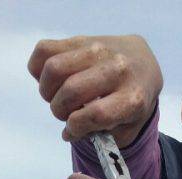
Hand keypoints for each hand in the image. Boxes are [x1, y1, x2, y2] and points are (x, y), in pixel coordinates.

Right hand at [27, 34, 162, 145]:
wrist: (143, 63)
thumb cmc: (132, 102)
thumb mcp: (128, 127)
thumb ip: (103, 137)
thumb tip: (69, 132)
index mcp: (132, 97)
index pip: (96, 113)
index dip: (76, 127)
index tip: (72, 131)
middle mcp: (117, 70)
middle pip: (72, 90)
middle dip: (59, 110)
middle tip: (64, 114)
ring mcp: (98, 49)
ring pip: (54, 68)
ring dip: (47, 90)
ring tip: (56, 97)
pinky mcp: (81, 38)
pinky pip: (45, 50)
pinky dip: (38, 69)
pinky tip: (51, 80)